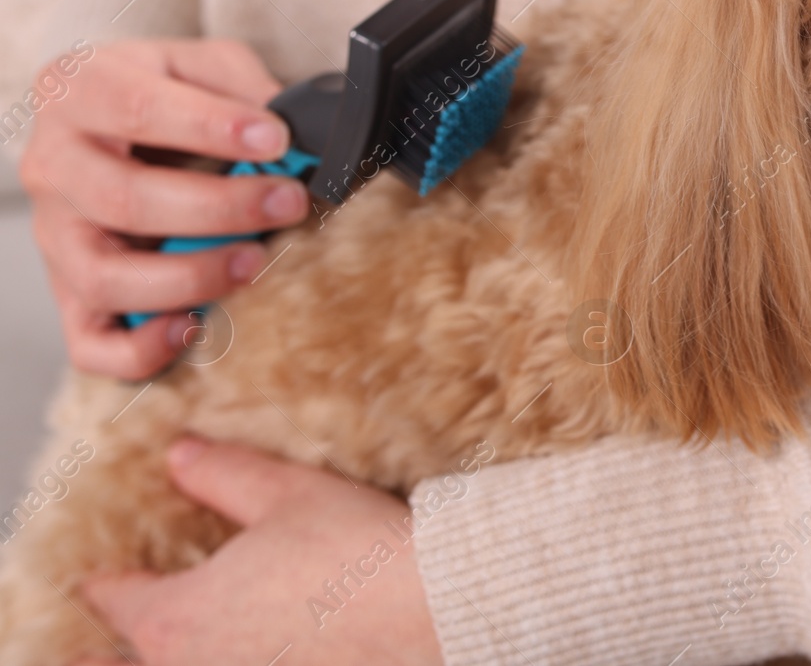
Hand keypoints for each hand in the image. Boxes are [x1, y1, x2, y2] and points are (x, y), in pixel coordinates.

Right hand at [18, 39, 309, 377]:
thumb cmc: (163, 92)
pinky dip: (142, 347)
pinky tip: (196, 325)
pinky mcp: (70, 292)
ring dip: (190, 276)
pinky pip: (91, 341)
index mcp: (80, 91)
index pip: (136, 108)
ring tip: (256, 261)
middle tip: (288, 202)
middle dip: (218, 208)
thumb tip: (296, 129)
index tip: (273, 139)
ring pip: (105, 276)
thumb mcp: (200, 63)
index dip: (209, 127)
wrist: (114, 122)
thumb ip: (240, 86)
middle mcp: (56, 165)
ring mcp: (57, 236)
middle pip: (123, 199)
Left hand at [76, 437, 442, 665]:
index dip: (107, 581)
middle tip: (89, 650)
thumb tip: (180, 455)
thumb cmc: (356, 552)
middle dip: (104, 653)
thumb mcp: (287, 494)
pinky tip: (253, 652)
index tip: (103, 575)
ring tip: (175, 649)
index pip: (116, 598)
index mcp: (175, 616)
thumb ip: (223, 475)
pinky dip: (225, 662)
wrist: (432, 613)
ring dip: (166, 658)